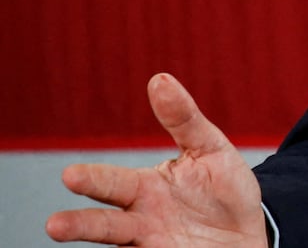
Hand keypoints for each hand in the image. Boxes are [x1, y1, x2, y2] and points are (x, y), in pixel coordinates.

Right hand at [46, 73, 269, 245]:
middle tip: (55, 225)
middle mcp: (141, 219)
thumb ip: (185, 120)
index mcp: (146, 188)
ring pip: (116, 244)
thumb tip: (160, 79)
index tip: (70, 176)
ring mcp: (151, 244)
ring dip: (91, 240)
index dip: (92, 179)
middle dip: (81, 223)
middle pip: (105, 223)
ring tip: (63, 236)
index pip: (113, 182)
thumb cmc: (224, 190)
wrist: (249, 234)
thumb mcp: (211, 150)